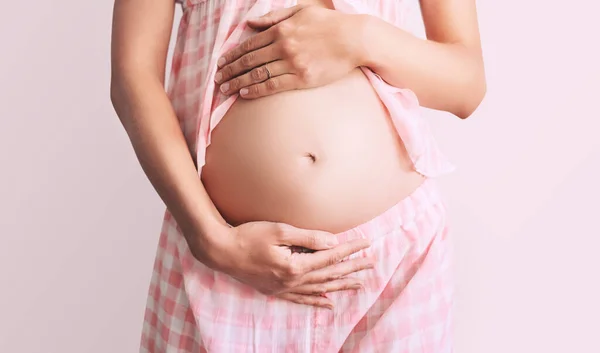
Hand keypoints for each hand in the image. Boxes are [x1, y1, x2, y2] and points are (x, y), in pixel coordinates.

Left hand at [214, 5, 362, 98]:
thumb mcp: (300, 11)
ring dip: (238, 82)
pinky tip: (244, 93)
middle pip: (249, 61)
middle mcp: (283, 46)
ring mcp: (292, 64)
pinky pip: (273, 85)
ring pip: (257, 74)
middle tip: (216, 79)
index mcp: (281, 30)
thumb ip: (274, 17)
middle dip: (230, 70)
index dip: (232, 55)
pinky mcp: (302, 79)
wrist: (354, 39)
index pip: (249, 45)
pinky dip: (256, 90)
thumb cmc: (329, 24)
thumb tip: (250, 22)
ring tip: (225, 89)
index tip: (221, 63)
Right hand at [216, 221, 373, 308]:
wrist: (221, 251)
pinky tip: (329, 304)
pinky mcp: (275, 291)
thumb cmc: (248, 236)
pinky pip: (302, 300)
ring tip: (359, 285)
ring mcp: (283, 289)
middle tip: (372, 264)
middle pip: (329, 275)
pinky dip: (317, 302)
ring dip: (340, 286)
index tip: (366, 243)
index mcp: (295, 266)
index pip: (330, 257)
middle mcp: (292, 281)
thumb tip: (333, 243)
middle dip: (352, 268)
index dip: (350, 250)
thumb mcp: (279, 231)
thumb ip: (308, 238)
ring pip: (319, 289)